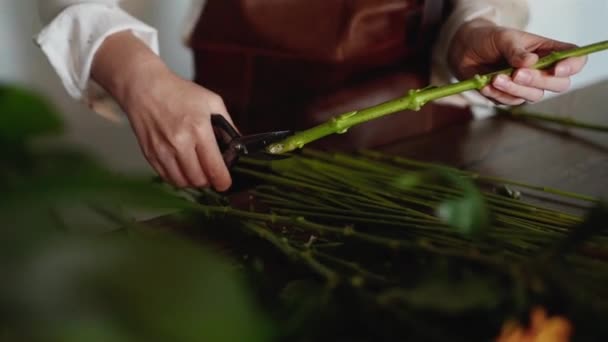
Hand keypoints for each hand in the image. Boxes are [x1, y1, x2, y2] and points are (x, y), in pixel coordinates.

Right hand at [92, 32, 232, 189]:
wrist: (145, 88)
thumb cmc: (179, 93)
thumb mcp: (212, 102)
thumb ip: (228, 125)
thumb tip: (238, 146)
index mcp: (198, 129)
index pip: (214, 167)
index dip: (223, 181)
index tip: (225, 183)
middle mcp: (180, 142)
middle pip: (198, 179)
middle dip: (209, 181)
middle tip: (211, 174)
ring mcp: (162, 150)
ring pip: (182, 182)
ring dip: (193, 181)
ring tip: (197, 170)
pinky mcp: (150, 154)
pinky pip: (167, 177)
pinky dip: (177, 177)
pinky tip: (182, 167)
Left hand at [448, 19, 586, 104]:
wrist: (466, 51)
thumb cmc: (489, 40)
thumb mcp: (503, 38)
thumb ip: (516, 51)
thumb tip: (530, 62)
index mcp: (548, 51)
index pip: (574, 59)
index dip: (572, 66)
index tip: (557, 69)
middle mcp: (543, 70)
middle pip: (559, 84)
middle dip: (538, 80)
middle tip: (517, 74)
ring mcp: (527, 86)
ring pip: (534, 96)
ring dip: (514, 89)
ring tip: (495, 78)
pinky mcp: (510, 97)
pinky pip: (510, 102)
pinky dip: (498, 94)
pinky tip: (486, 84)